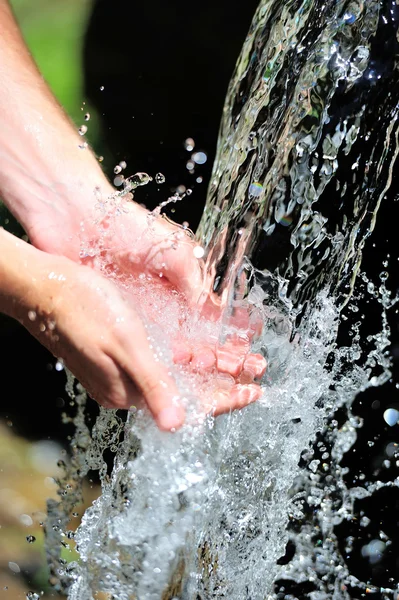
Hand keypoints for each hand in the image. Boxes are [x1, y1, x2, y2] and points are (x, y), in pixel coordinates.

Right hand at [0, 230, 263, 428]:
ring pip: (176, 376)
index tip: (256, 392)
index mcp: (130, 391)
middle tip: (257, 368)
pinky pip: (161, 363)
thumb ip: (154, 385)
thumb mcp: (125, 346)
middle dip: (224, 381)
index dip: (227, 398)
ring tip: (238, 358)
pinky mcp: (115, 356)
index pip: (190, 405)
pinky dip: (186, 357)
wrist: (43, 288)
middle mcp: (127, 388)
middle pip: (187, 392)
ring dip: (209, 368)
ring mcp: (120, 373)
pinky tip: (200, 349)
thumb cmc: (83, 309)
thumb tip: (178, 426)